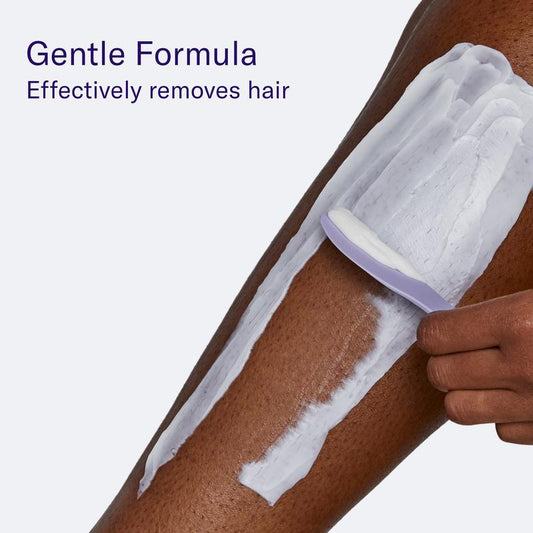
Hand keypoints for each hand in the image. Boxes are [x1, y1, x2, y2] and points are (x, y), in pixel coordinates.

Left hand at [417, 290, 532, 443]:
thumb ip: (497, 308)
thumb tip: (451, 317)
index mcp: (519, 322)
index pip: (436, 335)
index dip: (432, 330)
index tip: (438, 327)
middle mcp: (524, 368)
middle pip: (440, 374)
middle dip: (442, 360)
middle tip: (460, 349)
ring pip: (458, 409)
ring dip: (463, 391)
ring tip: (483, 373)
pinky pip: (501, 431)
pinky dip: (502, 415)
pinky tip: (517, 393)